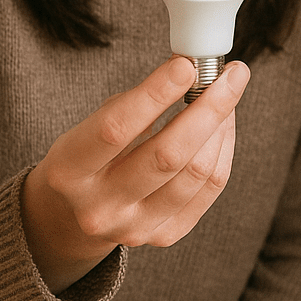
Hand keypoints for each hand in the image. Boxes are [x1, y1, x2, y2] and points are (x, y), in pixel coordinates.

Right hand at [21, 55, 249, 292]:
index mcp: (68, 171)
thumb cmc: (92, 153)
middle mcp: (99, 207)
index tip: (186, 65)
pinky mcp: (164, 235)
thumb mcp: (93, 123)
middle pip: (168, 155)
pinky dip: (223, 148)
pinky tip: (223, 124)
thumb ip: (136, 102)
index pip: (115, 128)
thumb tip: (189, 70)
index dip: (155, 93)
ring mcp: (133, 228)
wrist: (78, 213)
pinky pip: (210, 187)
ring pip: (197, 172)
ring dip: (221, 124)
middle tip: (233, 74)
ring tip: (228, 93)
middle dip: (209, 107)